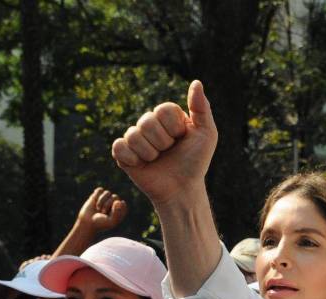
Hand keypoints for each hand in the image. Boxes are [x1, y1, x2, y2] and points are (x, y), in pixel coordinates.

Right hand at [77, 187, 127, 232]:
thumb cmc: (100, 223)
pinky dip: (96, 196)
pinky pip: (100, 190)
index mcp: (120, 210)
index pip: (122, 204)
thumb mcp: (111, 221)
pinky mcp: (98, 195)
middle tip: (102, 212)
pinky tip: (94, 201)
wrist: (87, 222)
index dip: (116, 208)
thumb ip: (117, 213)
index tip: (111, 214)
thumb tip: (119, 201)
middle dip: (107, 204)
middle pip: (115, 196)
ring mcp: (106, 199)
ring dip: (101, 200)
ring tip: (98, 208)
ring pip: (107, 192)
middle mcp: (114, 203)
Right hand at [112, 80, 216, 207]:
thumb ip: (202, 108)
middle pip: (146, 121)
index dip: (173, 127)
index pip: (163, 109)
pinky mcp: (124, 154)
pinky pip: (119, 147)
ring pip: (133, 135)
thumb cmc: (195, 162)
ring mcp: (136, 139)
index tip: (182, 138)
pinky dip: (132, 158)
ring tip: (158, 160)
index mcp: (168, 116)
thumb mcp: (206, 134)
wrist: (182, 189)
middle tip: (170, 152)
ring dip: (150, 153)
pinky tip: (142, 165)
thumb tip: (196, 82)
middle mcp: (150, 124)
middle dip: (163, 142)